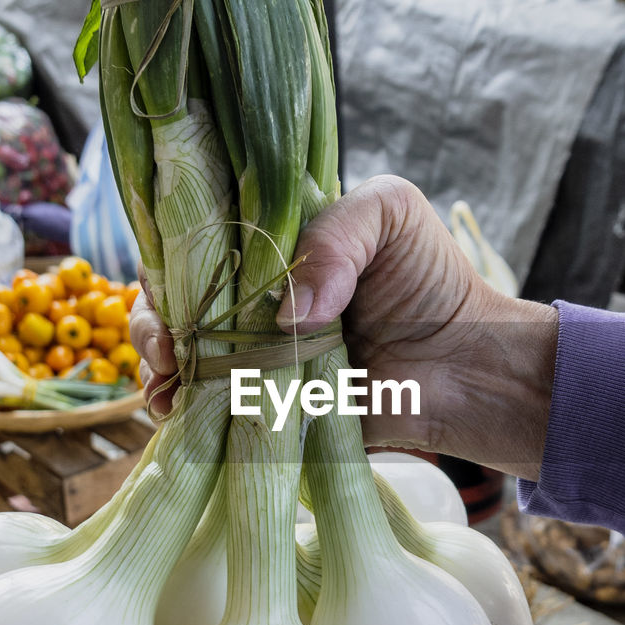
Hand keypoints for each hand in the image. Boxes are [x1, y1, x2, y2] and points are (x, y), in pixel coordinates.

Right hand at [131, 175, 557, 479]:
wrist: (467, 363)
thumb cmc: (432, 280)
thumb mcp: (390, 213)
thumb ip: (335, 235)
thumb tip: (287, 314)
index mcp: (272, 245)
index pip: (200, 242)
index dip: (174, 260)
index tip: (171, 285)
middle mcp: (254, 300)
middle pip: (176, 303)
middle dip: (157, 322)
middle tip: (169, 348)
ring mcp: (256, 356)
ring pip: (183, 357)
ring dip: (161, 367)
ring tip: (169, 382)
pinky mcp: (268, 408)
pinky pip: (213, 410)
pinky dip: (184, 411)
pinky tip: (178, 411)